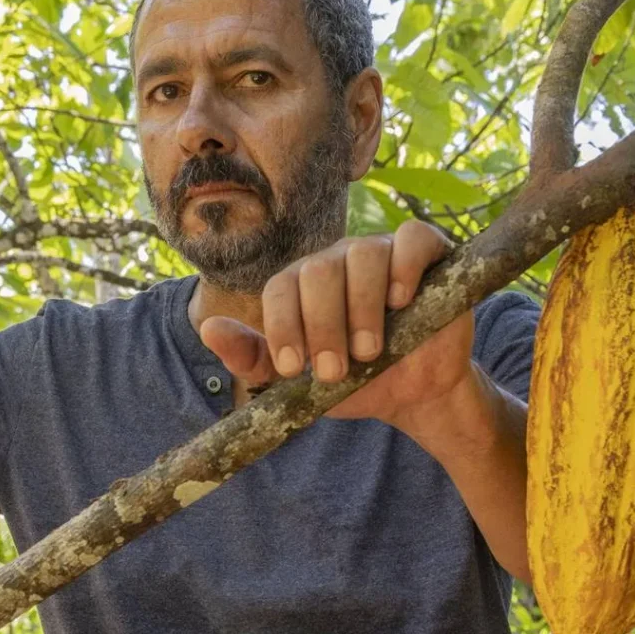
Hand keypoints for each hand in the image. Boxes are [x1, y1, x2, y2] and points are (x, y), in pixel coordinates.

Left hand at [200, 220, 474, 429]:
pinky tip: (401, 300)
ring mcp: (381, 252)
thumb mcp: (300, 381)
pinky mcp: (427, 253)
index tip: (293, 369)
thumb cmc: (354, 381)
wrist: (415, 394)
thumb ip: (253, 357)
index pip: (281, 287)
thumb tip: (207, 328)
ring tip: (369, 352)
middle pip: (319, 271)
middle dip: (322, 326)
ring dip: (362, 307)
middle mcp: (337, 262)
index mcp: (302, 285)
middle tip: (335, 371)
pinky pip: (412, 238)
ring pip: (362, 255)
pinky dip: (404, 265)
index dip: (283, 326)